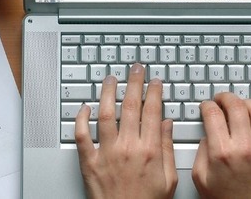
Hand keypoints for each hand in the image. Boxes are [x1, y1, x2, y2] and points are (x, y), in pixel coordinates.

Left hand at [75, 63, 177, 198]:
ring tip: (110, 79)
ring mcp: (106, 153)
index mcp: (149, 151)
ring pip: (105, 114)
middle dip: (134, 83)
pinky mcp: (89, 162)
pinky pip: (81, 135)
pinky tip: (85, 107)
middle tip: (135, 69)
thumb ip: (167, 149)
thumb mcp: (169, 179)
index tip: (155, 82)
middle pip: (130, 106)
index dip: (154, 92)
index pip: (152, 111)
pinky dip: (81, 119)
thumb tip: (165, 125)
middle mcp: (127, 148)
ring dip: (107, 93)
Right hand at [192, 93, 250, 198]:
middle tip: (222, 100)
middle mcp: (245, 148)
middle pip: (236, 105)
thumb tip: (208, 131)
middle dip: (226, 97)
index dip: (208, 105)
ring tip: (241, 107)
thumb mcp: (200, 176)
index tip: (207, 106)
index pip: (213, 113)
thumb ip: (201, 150)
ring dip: (247, 103)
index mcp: (222, 152)